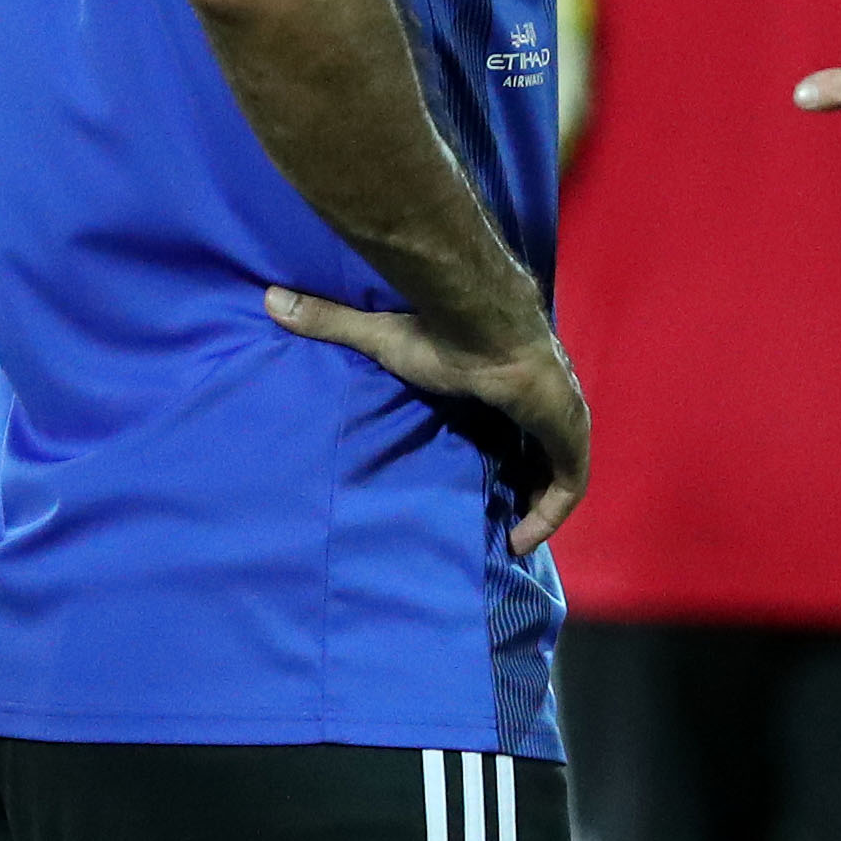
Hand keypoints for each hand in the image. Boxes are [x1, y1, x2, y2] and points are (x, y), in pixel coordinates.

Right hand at [264, 288, 591, 552]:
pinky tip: (521, 541)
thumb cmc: (441, 334)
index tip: (487, 481)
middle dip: (526, 484)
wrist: (485, 326)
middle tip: (499, 521)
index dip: (506, 449)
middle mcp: (542, 396)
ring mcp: (563, 414)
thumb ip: (333, 322)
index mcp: (508, 378)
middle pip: (542, 448)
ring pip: (560, 470)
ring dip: (539, 505)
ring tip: (509, 539)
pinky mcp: (570, 433)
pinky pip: (570, 486)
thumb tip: (271, 299)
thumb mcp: (381, 336)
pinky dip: (550, 516)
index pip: (515, 417)